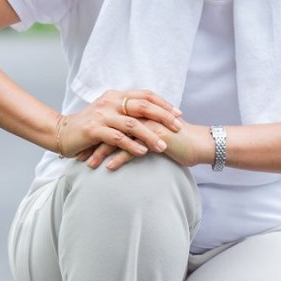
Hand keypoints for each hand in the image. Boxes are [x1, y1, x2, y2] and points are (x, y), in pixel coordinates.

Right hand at [57, 89, 181, 160]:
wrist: (61, 132)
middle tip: (177, 128)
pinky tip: (143, 153)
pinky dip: (132, 146)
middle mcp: (110, 101)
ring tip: (163, 146)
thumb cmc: (89, 126)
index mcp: (116, 95)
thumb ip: (127, 112)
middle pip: (142, 106)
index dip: (163, 103)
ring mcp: (102, 115)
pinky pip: (117, 138)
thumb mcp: (109, 113)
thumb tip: (153, 116)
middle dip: (163, 117)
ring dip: (150, 136)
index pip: (145, 95)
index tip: (179, 113)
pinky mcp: (94, 130)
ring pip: (132, 124)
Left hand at [88, 119, 212, 170]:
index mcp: (141, 112)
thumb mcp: (157, 131)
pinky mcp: (155, 138)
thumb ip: (142, 129)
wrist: (201, 144)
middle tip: (79, 154)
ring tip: (89, 164)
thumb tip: (127, 136)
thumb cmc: (180, 141)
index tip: (84, 144)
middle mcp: (142, 116)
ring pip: (117, 138)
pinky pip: (132, 149)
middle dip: (93, 142)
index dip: (97, 132)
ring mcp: (148, 126)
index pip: (112, 120)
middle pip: (110, 127)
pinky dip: (118, 159)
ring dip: (101, 152)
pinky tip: (108, 168)